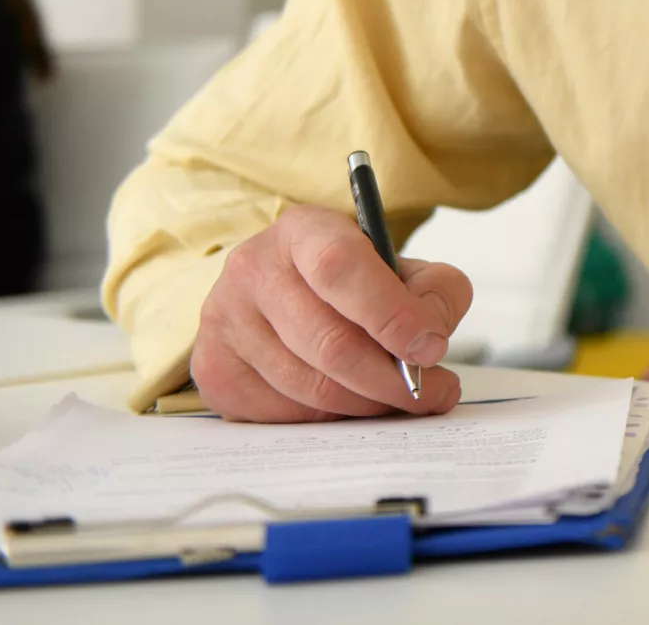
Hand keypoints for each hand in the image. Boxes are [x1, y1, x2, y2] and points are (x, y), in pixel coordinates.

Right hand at [190, 203, 470, 421]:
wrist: (285, 293)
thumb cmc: (353, 283)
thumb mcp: (403, 268)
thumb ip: (436, 291)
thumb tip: (430, 339)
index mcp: (302, 231)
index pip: (339, 268)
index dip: (390, 314)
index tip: (432, 348)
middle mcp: (252, 269)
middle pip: (328, 341)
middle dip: (391, 378)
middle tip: (433, 391)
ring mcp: (224, 320)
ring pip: (308, 386)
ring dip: (366, 404)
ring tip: (399, 397)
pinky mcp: (213, 369)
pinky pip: (282, 413)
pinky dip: (328, 418)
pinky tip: (350, 403)